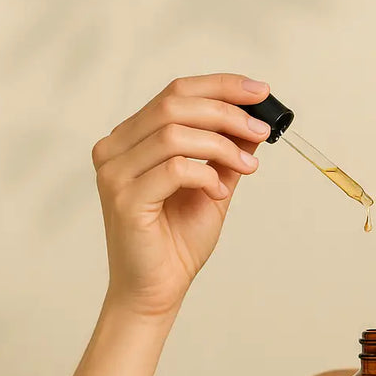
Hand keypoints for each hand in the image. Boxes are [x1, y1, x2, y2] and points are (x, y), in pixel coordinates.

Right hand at [92, 73, 272, 317]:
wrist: (158, 289)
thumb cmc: (178, 239)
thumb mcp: (212, 184)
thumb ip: (225, 151)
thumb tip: (253, 119)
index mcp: (131, 138)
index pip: (175, 92)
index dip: (221, 86)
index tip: (260, 91)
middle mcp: (115, 149)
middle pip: (174, 105)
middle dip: (226, 112)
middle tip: (260, 129)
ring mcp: (115, 173)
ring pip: (174, 134)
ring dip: (222, 146)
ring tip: (248, 166)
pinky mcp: (125, 199)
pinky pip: (174, 169)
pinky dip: (206, 176)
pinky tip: (218, 194)